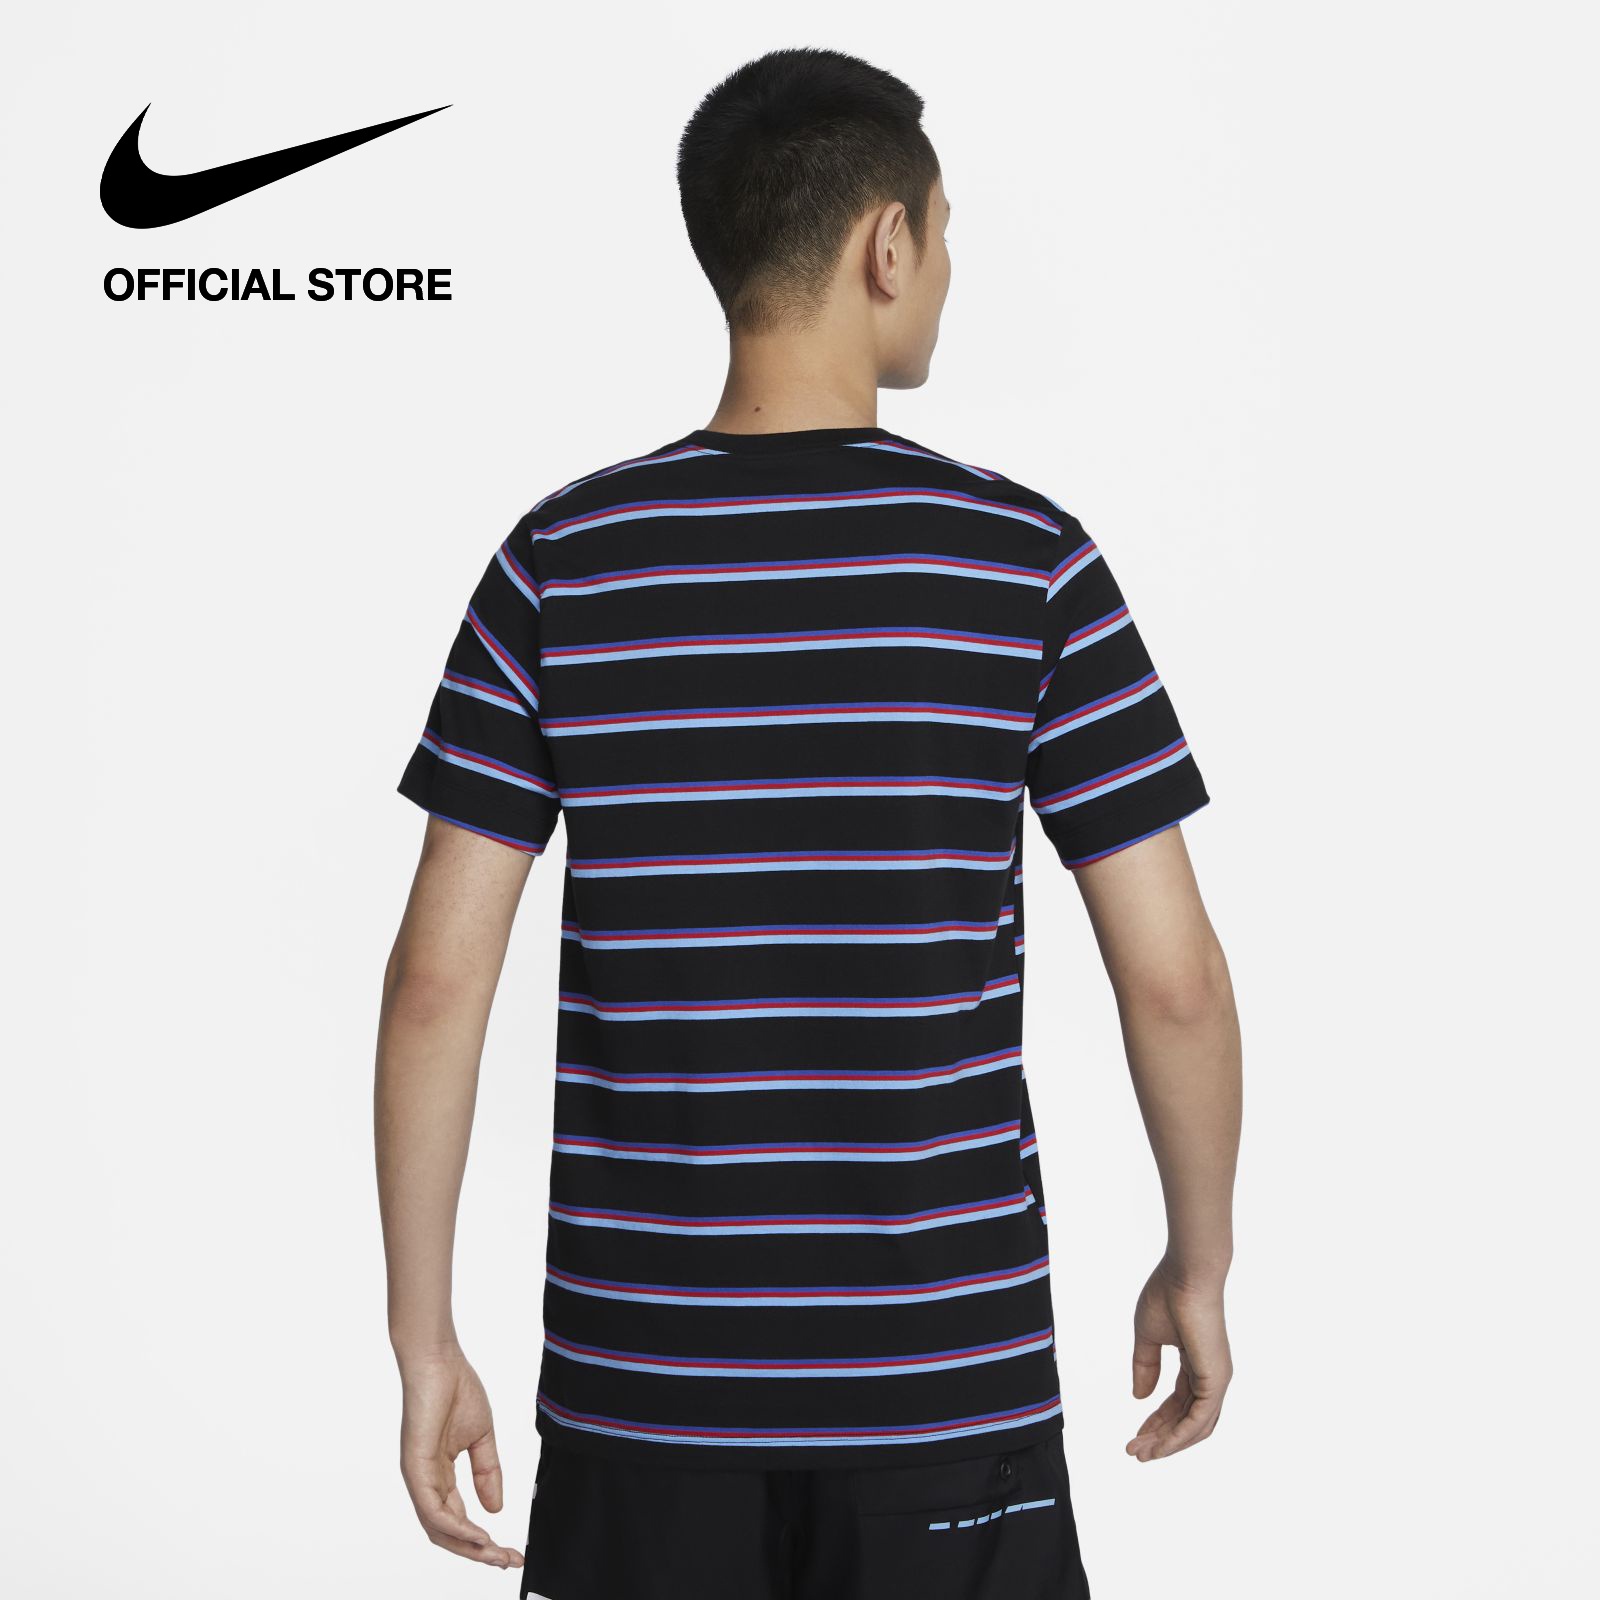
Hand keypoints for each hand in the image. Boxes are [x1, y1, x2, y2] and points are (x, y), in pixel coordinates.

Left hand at [397, 1345, 523, 1567]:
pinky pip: (433, 1510)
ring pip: (439, 1529)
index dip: (485, 1540)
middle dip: (479, 1553)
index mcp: (439, 1476)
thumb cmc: (456, 1389)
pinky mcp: (415, 1468)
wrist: (439, 1359)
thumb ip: (488, 1472)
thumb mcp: (481, 1437)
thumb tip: (495, 1509)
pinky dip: (456, 1528)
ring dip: (469, 1547)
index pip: (459, 1520)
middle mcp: (426, 1483)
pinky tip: (478, 1535)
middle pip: (448, 1534)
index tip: (513, 1552)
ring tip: (496, 1555)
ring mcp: (418, 1478)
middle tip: (509, 1561)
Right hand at [1126, 1260, 1231, 1460]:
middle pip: (1187, 1421)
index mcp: (1196, 1364)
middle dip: (1159, 1438)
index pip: (1178, 1403)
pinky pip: (1198, 1420)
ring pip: (1195, 1428)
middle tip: (1134, 1451)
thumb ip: (1144, 1366)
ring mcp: (1216, 1380)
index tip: (1134, 1434)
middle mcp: (1210, 1376)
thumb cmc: (1168, 1295)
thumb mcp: (1147, 1335)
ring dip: (1167, 1444)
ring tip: (1140, 1453)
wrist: (1186, 1275)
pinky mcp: (1215, 1381)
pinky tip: (1158, 1446)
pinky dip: (1178, 1437)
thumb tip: (1139, 1396)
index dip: (1155, 1420)